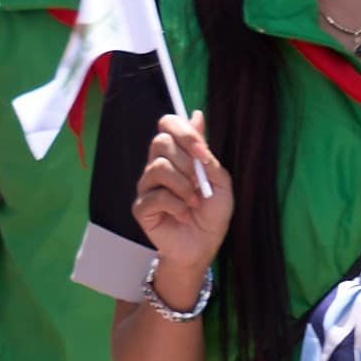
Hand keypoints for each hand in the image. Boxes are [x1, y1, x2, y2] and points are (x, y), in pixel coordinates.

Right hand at [132, 114, 235, 286]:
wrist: (205, 244)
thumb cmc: (212, 213)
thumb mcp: (219, 180)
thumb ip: (205, 152)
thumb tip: (197, 116)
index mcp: (176, 155)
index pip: (167, 125)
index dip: (183, 132)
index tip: (202, 151)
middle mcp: (158, 166)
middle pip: (160, 142)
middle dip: (187, 162)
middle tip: (199, 183)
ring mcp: (147, 186)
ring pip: (158, 168)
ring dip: (184, 187)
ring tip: (194, 202)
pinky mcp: (141, 207)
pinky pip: (156, 196)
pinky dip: (177, 206)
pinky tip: (183, 214)